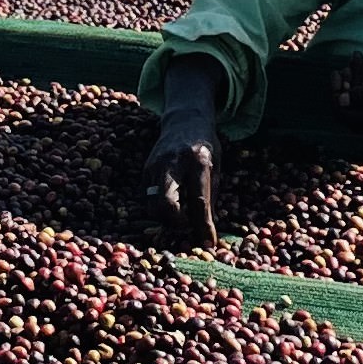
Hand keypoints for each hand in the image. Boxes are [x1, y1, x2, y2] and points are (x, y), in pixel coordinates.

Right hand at [140, 132, 220, 250]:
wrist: (184, 120)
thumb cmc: (205, 146)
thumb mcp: (216, 167)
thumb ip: (211, 196)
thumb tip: (205, 230)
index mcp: (198, 162)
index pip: (199, 201)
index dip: (203, 226)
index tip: (208, 243)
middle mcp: (173, 164)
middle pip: (165, 205)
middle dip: (175, 223)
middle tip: (186, 226)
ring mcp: (155, 166)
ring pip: (153, 205)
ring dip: (166, 218)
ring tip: (180, 213)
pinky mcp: (146, 170)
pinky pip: (149, 199)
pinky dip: (159, 207)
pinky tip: (172, 200)